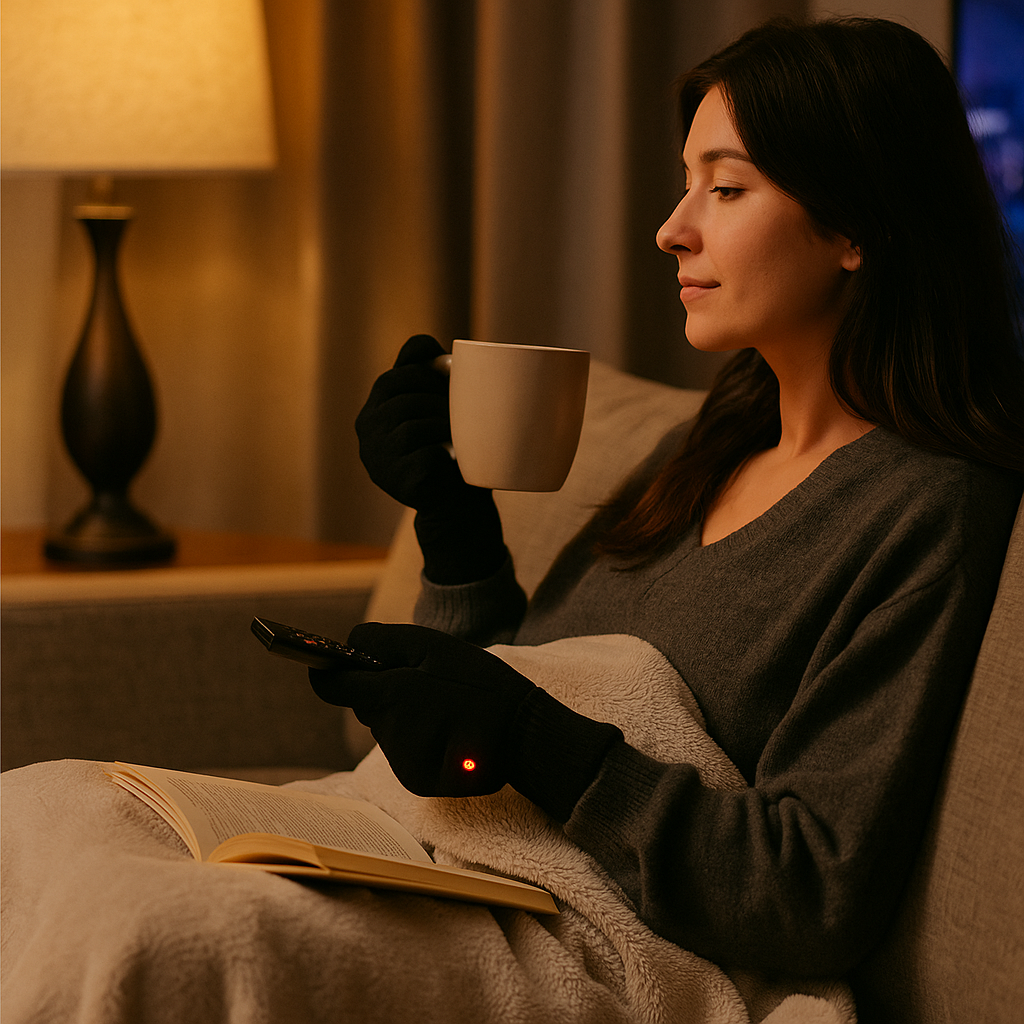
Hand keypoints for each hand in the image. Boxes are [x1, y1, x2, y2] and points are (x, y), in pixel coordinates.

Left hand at [309, 623, 536, 796]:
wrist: (525, 734)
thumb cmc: (481, 683)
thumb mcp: (434, 646)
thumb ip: (382, 642)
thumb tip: (346, 645)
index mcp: (392, 696)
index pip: (333, 687)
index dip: (327, 673)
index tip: (325, 666)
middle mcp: (390, 734)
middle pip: (367, 708)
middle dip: (386, 694)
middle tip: (426, 684)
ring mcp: (402, 762)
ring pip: (387, 730)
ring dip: (405, 718)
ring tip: (446, 711)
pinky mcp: (416, 781)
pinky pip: (403, 753)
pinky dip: (419, 742)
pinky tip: (450, 735)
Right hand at [356, 334, 506, 583]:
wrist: (458, 503)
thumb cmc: (453, 449)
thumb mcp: (438, 408)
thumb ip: (430, 377)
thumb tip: (430, 350)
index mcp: (375, 409)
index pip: (396, 375)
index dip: (426, 372)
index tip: (452, 379)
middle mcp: (367, 430)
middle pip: (402, 394)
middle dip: (437, 395)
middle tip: (462, 409)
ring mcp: (376, 456)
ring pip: (412, 423)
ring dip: (444, 424)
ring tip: (462, 434)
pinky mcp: (393, 479)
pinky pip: (423, 453)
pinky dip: (444, 452)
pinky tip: (453, 458)